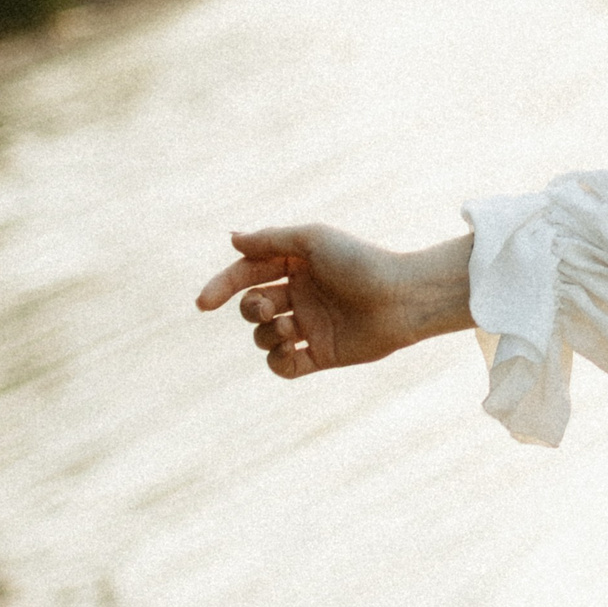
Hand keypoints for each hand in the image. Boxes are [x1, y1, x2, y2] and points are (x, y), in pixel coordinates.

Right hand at [196, 227, 472, 377]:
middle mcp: (300, 296)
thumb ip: (270, 240)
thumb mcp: (313, 240)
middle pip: (250, 307)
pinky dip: (278, 362)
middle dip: (249, 310)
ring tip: (291, 328)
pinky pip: (283, 366)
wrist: (403, 299)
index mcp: (296, 265)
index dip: (221, 287)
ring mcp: (310, 326)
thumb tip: (231, 239)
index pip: (246, 275)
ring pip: (263, 337)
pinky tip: (290, 350)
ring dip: (267, 334)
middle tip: (268, 308)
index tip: (204, 303)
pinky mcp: (322, 354)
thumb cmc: (362, 263)